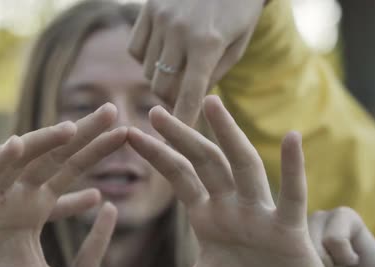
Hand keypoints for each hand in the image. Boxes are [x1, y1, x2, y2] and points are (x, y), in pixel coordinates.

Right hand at [0, 104, 126, 266]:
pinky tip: (15, 146)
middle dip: (82, 134)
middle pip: (54, 155)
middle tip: (112, 111)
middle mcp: (16, 190)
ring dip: (42, 142)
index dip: (97, 152)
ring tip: (71, 129)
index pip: (72, 170)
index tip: (129, 135)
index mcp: (35, 203)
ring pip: (19, 159)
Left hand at [117, 96, 349, 266]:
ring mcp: (261, 213)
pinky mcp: (290, 229)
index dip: (157, 155)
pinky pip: (292, 195)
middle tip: (156, 110)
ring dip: (229, 136)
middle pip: (205, 162)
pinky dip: (293, 168)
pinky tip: (292, 138)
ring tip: (213, 103)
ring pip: (244, 167)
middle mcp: (232, 206)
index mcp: (208, 216)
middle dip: (182, 137)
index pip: (178, 177)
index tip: (129, 132)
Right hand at [129, 0, 263, 124]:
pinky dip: (146, 58)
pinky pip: (135, 50)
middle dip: (170, 101)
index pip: (190, 94)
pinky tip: (162, 52)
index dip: (182, 122)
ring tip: (177, 71)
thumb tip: (187, 103)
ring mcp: (160, 18)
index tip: (173, 145)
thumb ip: (213, 76)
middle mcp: (180, 31)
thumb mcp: (237, 45)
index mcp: (208, 44)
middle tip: (180, 101)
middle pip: (162, 87)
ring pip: (147, 71)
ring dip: (160, 79)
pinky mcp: (147, 9)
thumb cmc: (238, 11)